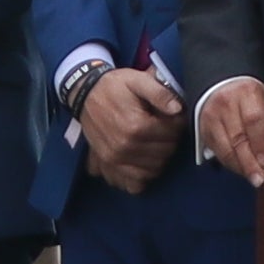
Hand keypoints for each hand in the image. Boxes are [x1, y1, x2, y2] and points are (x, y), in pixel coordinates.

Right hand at [75, 59, 186, 192]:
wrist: (86, 93)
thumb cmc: (115, 86)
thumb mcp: (137, 80)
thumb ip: (159, 93)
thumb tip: (177, 109)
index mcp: (136, 125)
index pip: (171, 134)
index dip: (178, 125)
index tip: (174, 118)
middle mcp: (125, 146)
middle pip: (164, 153)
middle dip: (170, 141)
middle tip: (165, 129)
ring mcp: (116, 158)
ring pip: (153, 169)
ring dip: (160, 158)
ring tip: (156, 142)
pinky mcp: (109, 164)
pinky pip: (134, 183)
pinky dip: (143, 175)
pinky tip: (146, 161)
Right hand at [192, 73, 263, 185]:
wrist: (222, 85)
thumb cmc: (248, 96)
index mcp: (246, 93)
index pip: (253, 121)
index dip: (260, 144)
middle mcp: (226, 104)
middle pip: (237, 138)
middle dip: (249, 163)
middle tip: (260, 179)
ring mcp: (212, 117)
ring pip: (225, 148)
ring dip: (240, 167)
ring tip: (252, 177)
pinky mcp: (203, 129)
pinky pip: (217, 152)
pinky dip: (230, 163)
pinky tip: (241, 168)